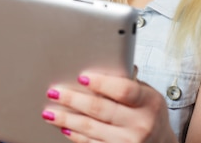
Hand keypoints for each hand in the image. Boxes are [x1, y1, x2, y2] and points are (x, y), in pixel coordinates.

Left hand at [42, 72, 177, 142]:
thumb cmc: (150, 113)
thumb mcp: (147, 95)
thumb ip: (128, 82)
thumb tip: (101, 65)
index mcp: (149, 102)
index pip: (124, 90)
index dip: (101, 83)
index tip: (82, 77)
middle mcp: (141, 124)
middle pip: (101, 109)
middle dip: (73, 99)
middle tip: (55, 92)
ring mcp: (129, 142)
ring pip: (91, 128)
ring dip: (67, 119)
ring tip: (50, 111)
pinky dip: (76, 135)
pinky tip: (65, 127)